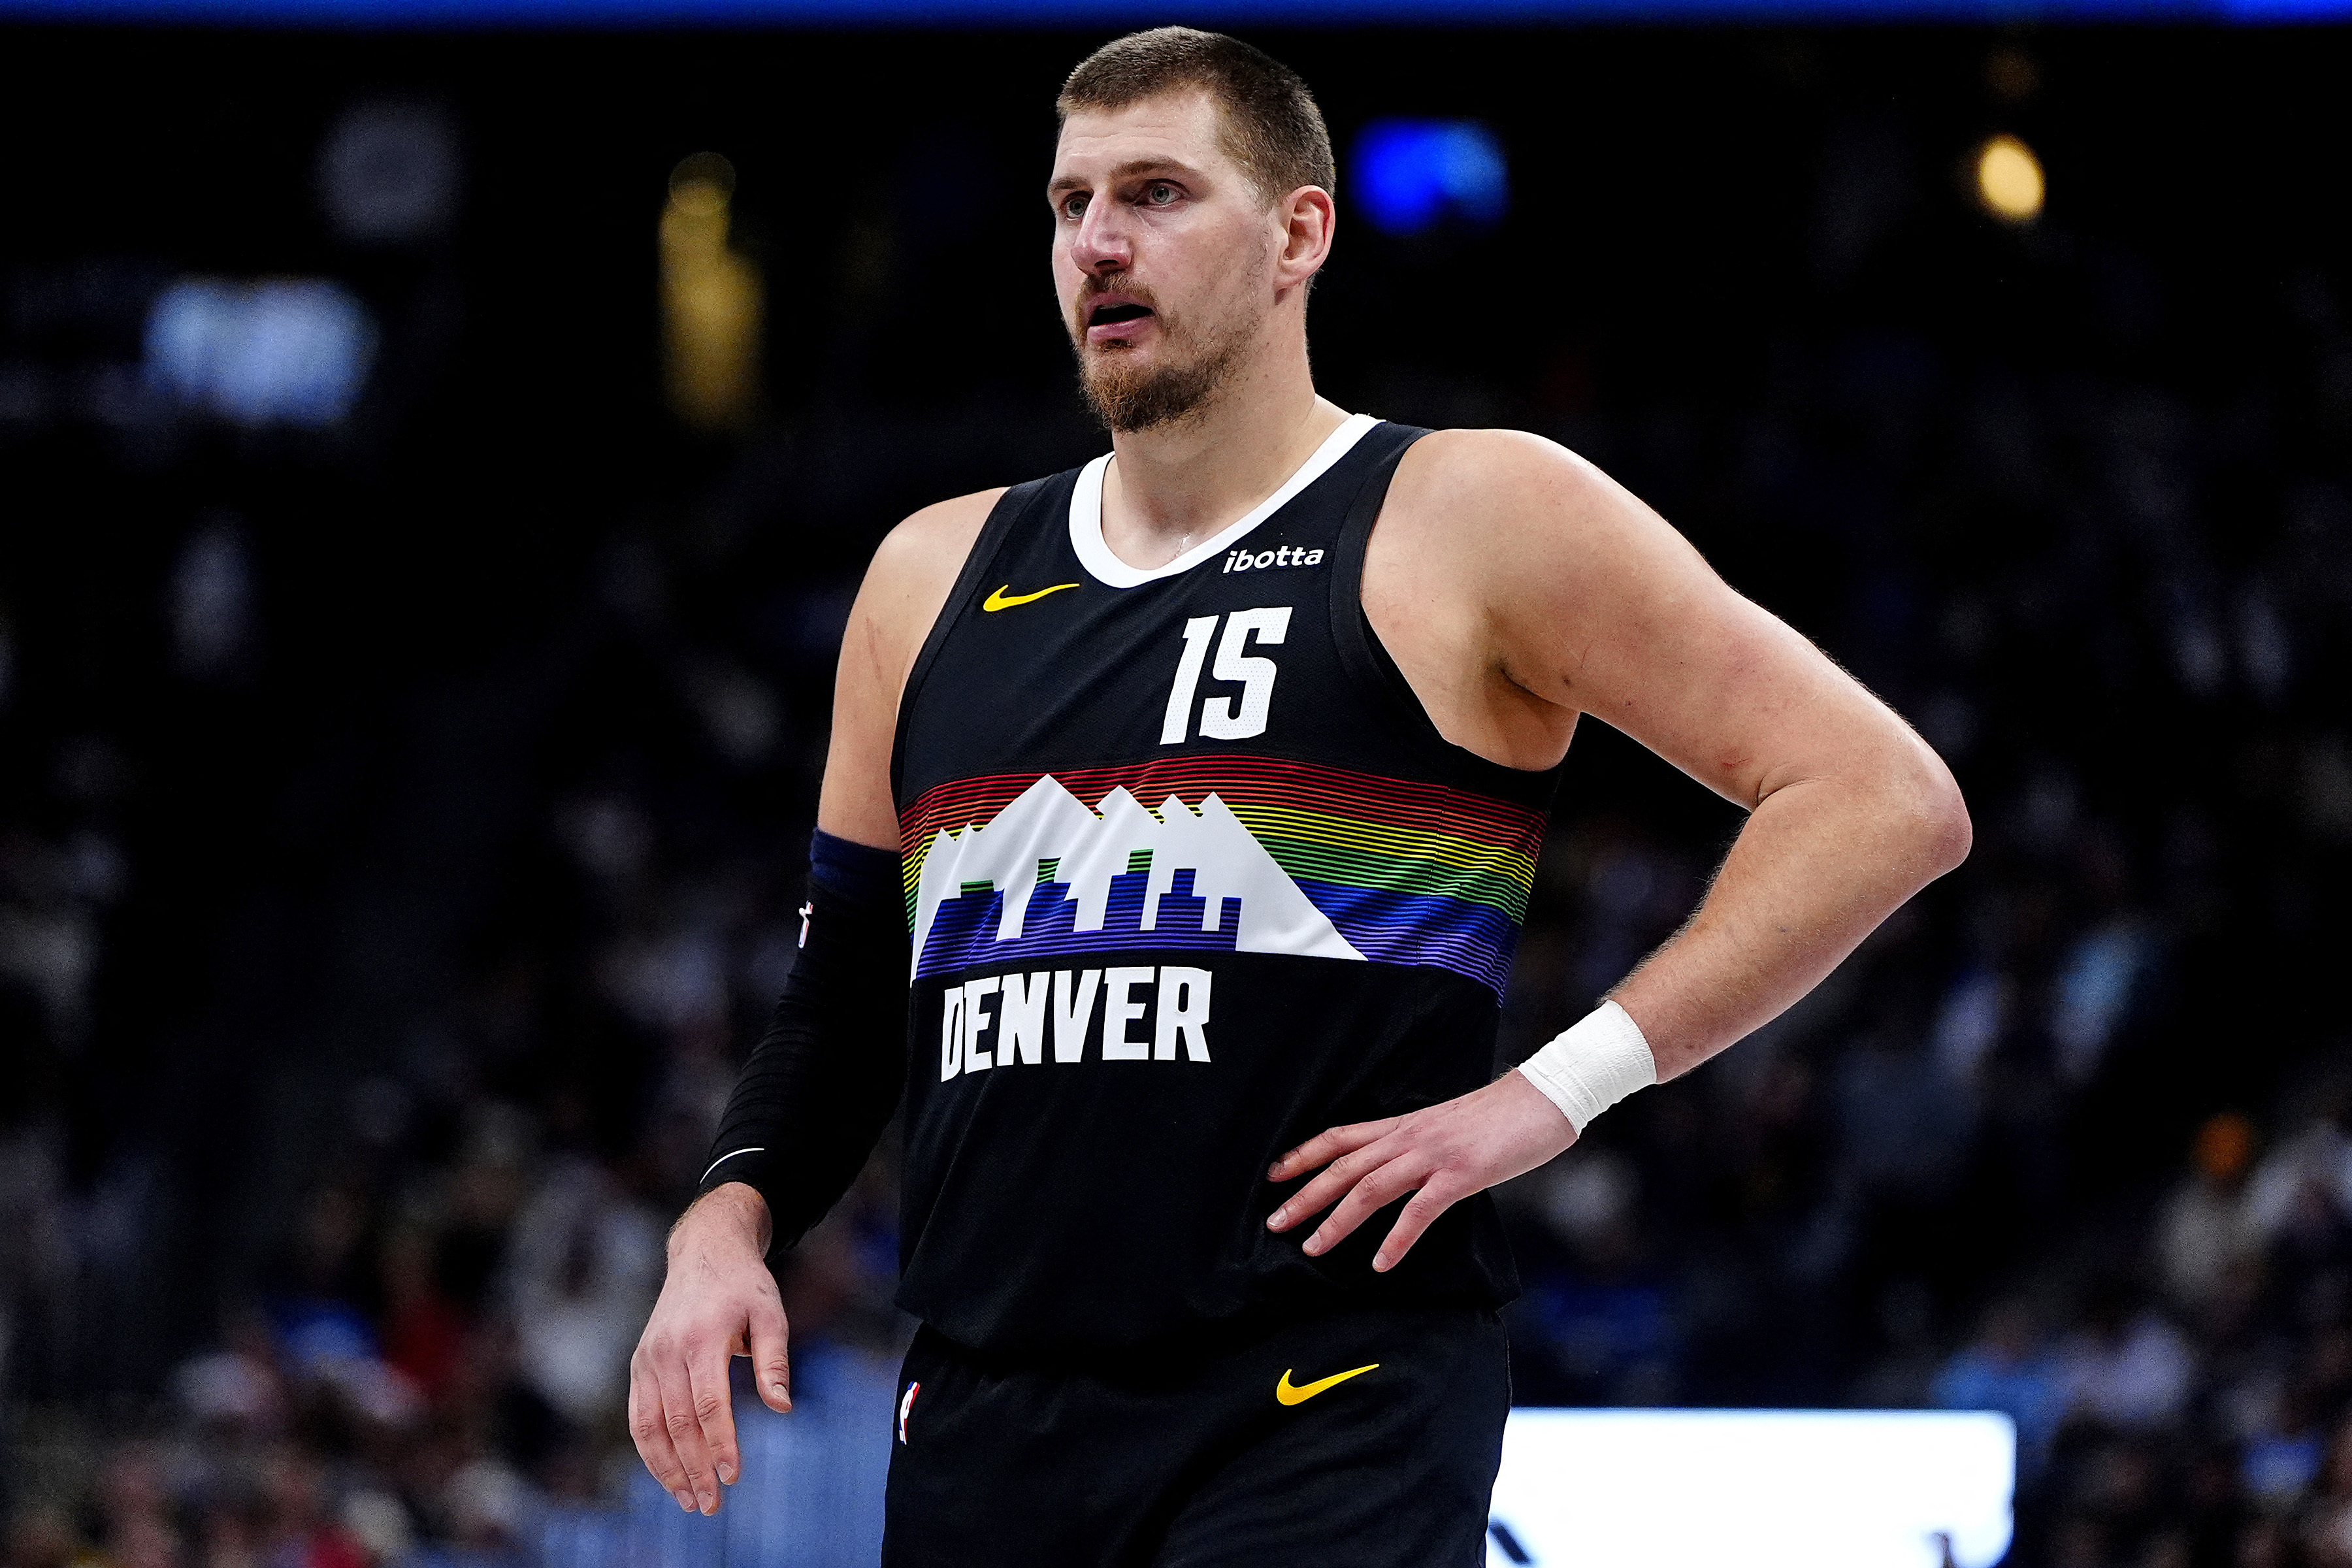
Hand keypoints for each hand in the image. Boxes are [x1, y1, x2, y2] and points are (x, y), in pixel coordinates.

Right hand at [629, 1183, 789, 1515]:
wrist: (704, 1251)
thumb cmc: (744, 1285)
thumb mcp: (771, 1312)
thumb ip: (774, 1360)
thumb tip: (781, 1408)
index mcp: (701, 1339)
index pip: (708, 1405)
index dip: (720, 1444)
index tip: (733, 1477)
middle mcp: (666, 1351)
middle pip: (677, 1424)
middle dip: (694, 1469)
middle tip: (712, 1506)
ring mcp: (647, 1359)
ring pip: (649, 1426)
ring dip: (667, 1469)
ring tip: (689, 1501)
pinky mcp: (639, 1365)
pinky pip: (638, 1417)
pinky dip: (649, 1450)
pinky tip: (668, 1475)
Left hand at [1265, 1072, 1576, 1271]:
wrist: (1545, 1097)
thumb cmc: (1500, 1116)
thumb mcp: (1447, 1125)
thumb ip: (1419, 1145)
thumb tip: (1399, 1168)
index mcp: (1405, 1124)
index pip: (1341, 1137)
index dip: (1303, 1155)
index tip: (1274, 1175)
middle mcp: (1409, 1137)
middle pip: (1344, 1166)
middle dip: (1305, 1195)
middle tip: (1274, 1222)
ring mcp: (1433, 1155)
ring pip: (1369, 1189)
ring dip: (1336, 1220)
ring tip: (1312, 1249)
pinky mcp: (1460, 1175)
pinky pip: (1419, 1211)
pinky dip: (1396, 1240)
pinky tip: (1381, 1264)